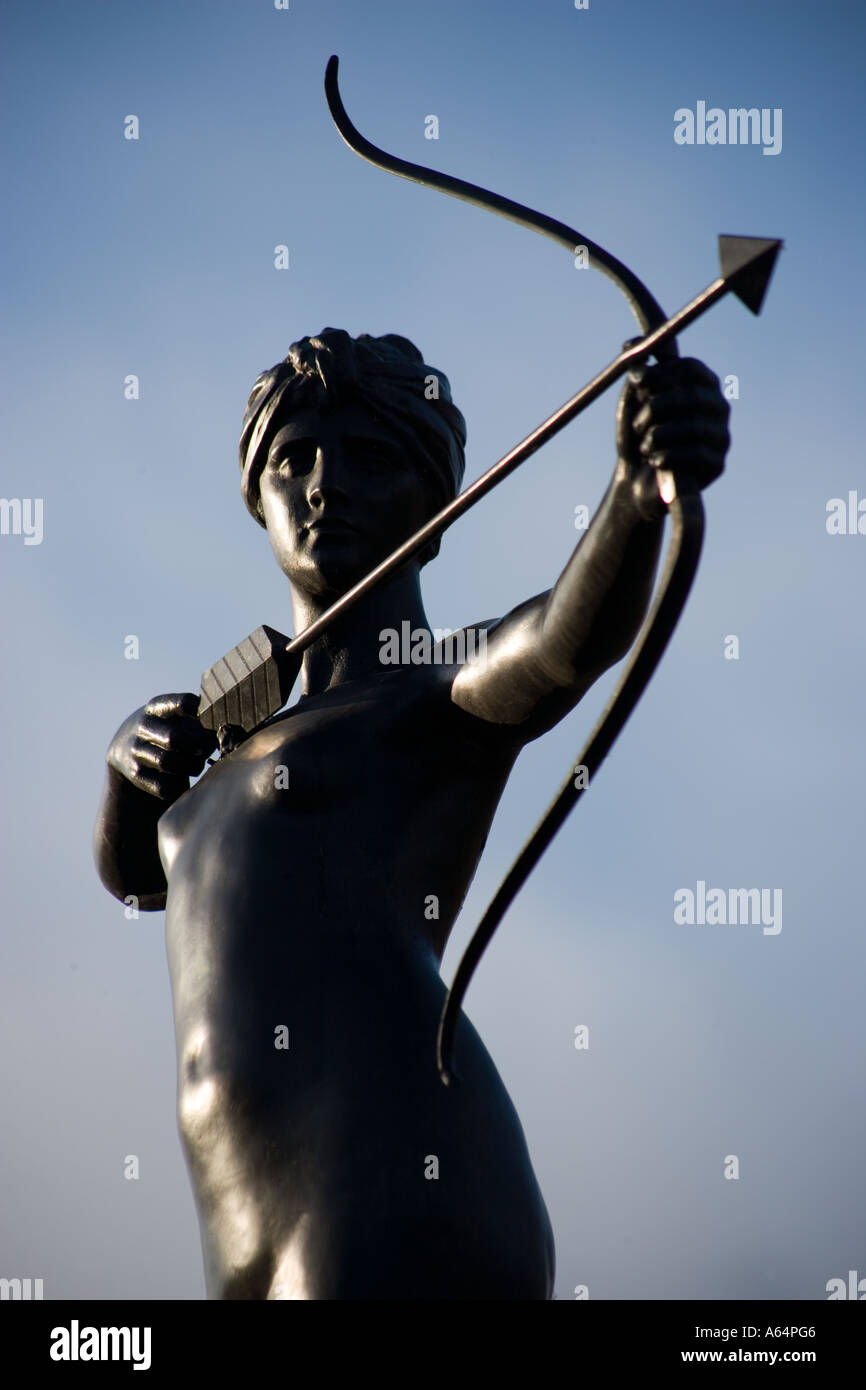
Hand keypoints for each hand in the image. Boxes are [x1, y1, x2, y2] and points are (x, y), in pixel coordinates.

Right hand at [107, 693, 217, 801]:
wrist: (126, 750)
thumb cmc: (167, 731)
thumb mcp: (176, 719)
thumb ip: (199, 724)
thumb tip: (219, 737)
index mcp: (158, 707)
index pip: (181, 703)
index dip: (199, 712)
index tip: (208, 718)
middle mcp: (144, 726)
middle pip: (173, 738)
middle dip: (194, 746)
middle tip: (203, 750)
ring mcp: (136, 750)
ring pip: (166, 762)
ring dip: (189, 767)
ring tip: (197, 765)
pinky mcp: (135, 773)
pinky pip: (162, 785)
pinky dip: (177, 786)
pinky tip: (180, 779)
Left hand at [615, 356, 729, 518]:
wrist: (635, 480)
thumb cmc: (638, 435)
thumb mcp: (632, 401)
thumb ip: (636, 374)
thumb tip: (632, 344)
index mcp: (701, 385)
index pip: (691, 368)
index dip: (661, 374)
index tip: (637, 383)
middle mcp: (718, 407)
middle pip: (692, 397)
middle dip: (657, 409)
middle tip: (638, 422)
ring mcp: (721, 436)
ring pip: (692, 427)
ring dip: (658, 436)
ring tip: (645, 446)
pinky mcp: (717, 464)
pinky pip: (694, 455)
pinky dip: (666, 456)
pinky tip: (654, 460)